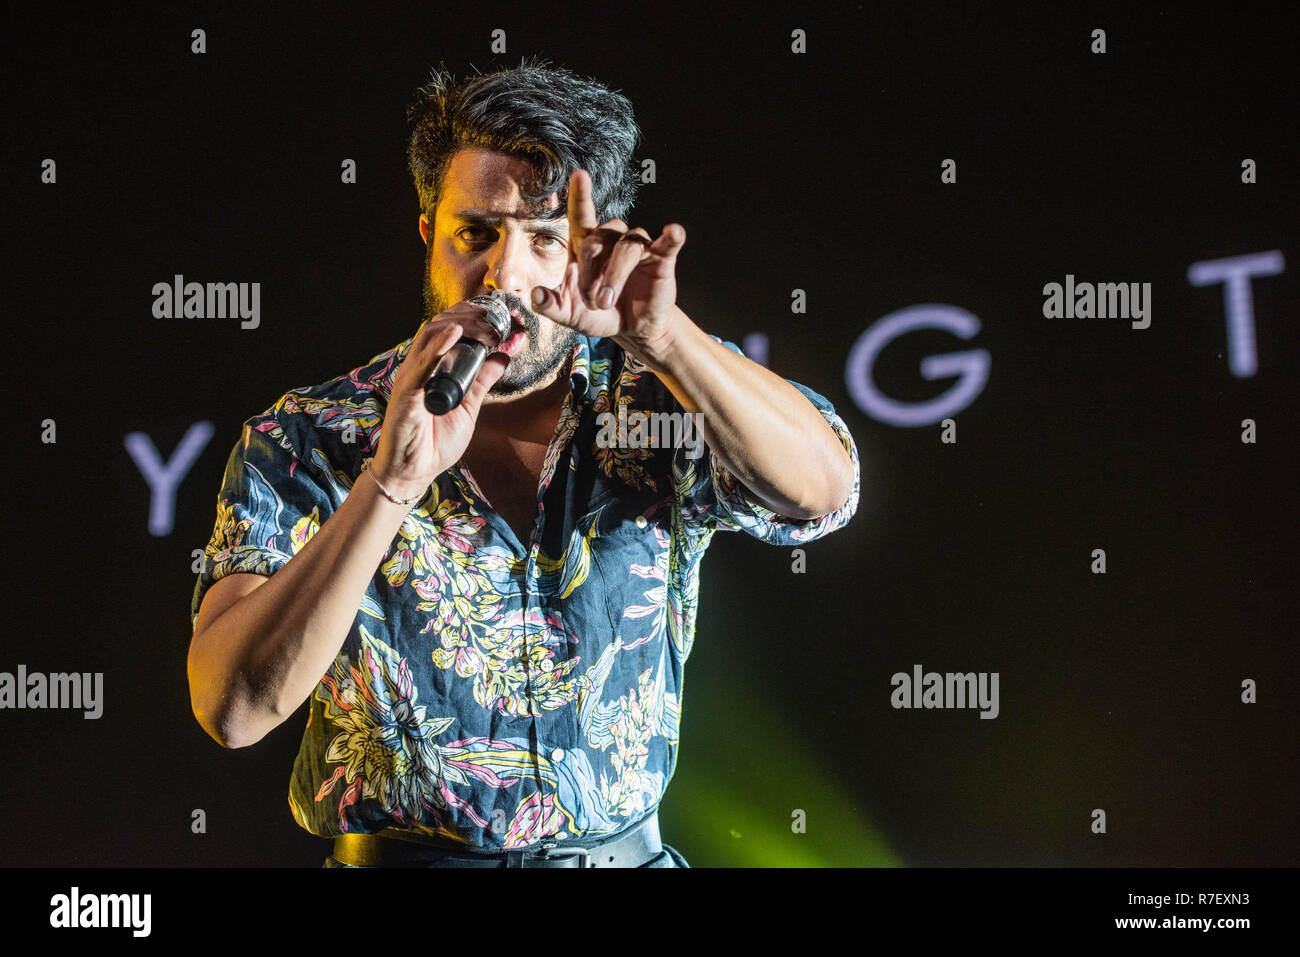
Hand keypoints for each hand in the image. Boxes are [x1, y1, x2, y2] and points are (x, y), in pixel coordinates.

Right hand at [370, 303, 510, 502]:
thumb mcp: (469, 405)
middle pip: (442, 323)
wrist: (414, 471)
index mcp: (433, 366)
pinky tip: (455, 332)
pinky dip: (438, 346)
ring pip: (431, 334)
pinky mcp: (406, 392)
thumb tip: (504, 355)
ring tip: (487, 325)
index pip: (451, 328)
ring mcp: (412, 376)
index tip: (505, 316)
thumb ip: (483, 379)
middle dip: (472, 314)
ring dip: (462, 323)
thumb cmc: (434, 441)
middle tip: (499, 317)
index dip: (476, 317)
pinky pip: (421, 363)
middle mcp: (420, 366)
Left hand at [529, 169, 686, 359]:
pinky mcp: (661, 258)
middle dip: (590, 274)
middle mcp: (612, 239)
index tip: (580, 176)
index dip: (581, 195)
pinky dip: (672, 236)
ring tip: (607, 301)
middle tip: (592, 302)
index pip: (581, 214)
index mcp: (586, 245)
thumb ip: (550, 306)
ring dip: (614, 275)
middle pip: (598, 239)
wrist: (632, 329)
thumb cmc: (599, 313)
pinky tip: (674, 231)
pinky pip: (668, 242)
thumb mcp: (569, 314)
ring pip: (627, 246)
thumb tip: (535, 296)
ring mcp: (638, 246)